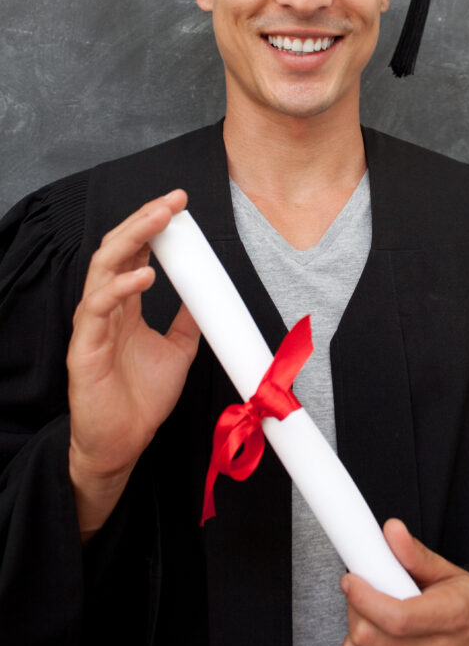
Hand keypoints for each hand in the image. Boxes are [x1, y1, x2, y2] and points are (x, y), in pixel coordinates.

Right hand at [67, 190, 200, 537]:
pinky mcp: (84, 349)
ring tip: (158, 220)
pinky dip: (119, 287)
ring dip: (130, 240)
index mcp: (124, 305)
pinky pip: (96, 308)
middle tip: (171, 201)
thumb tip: (207, 293)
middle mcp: (105, 308)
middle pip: (117, 250)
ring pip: (102, 268)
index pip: (133, 253)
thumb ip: (188, 320)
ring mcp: (92, 326)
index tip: (178, 205)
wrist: (123, 444)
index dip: (152, 226)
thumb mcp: (178, 350)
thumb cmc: (142, 399)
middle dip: (142, 221)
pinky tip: (144, 275)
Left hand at [341, 519, 468, 645]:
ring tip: (368, 618)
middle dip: (355, 611)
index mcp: (451, 618)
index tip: (352, 581)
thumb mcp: (451, 574)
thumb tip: (392, 530)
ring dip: (354, 637)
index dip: (364, 598)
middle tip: (359, 594)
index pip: (395, 617)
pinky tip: (374, 643)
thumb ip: (416, 554)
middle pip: (371, 641)